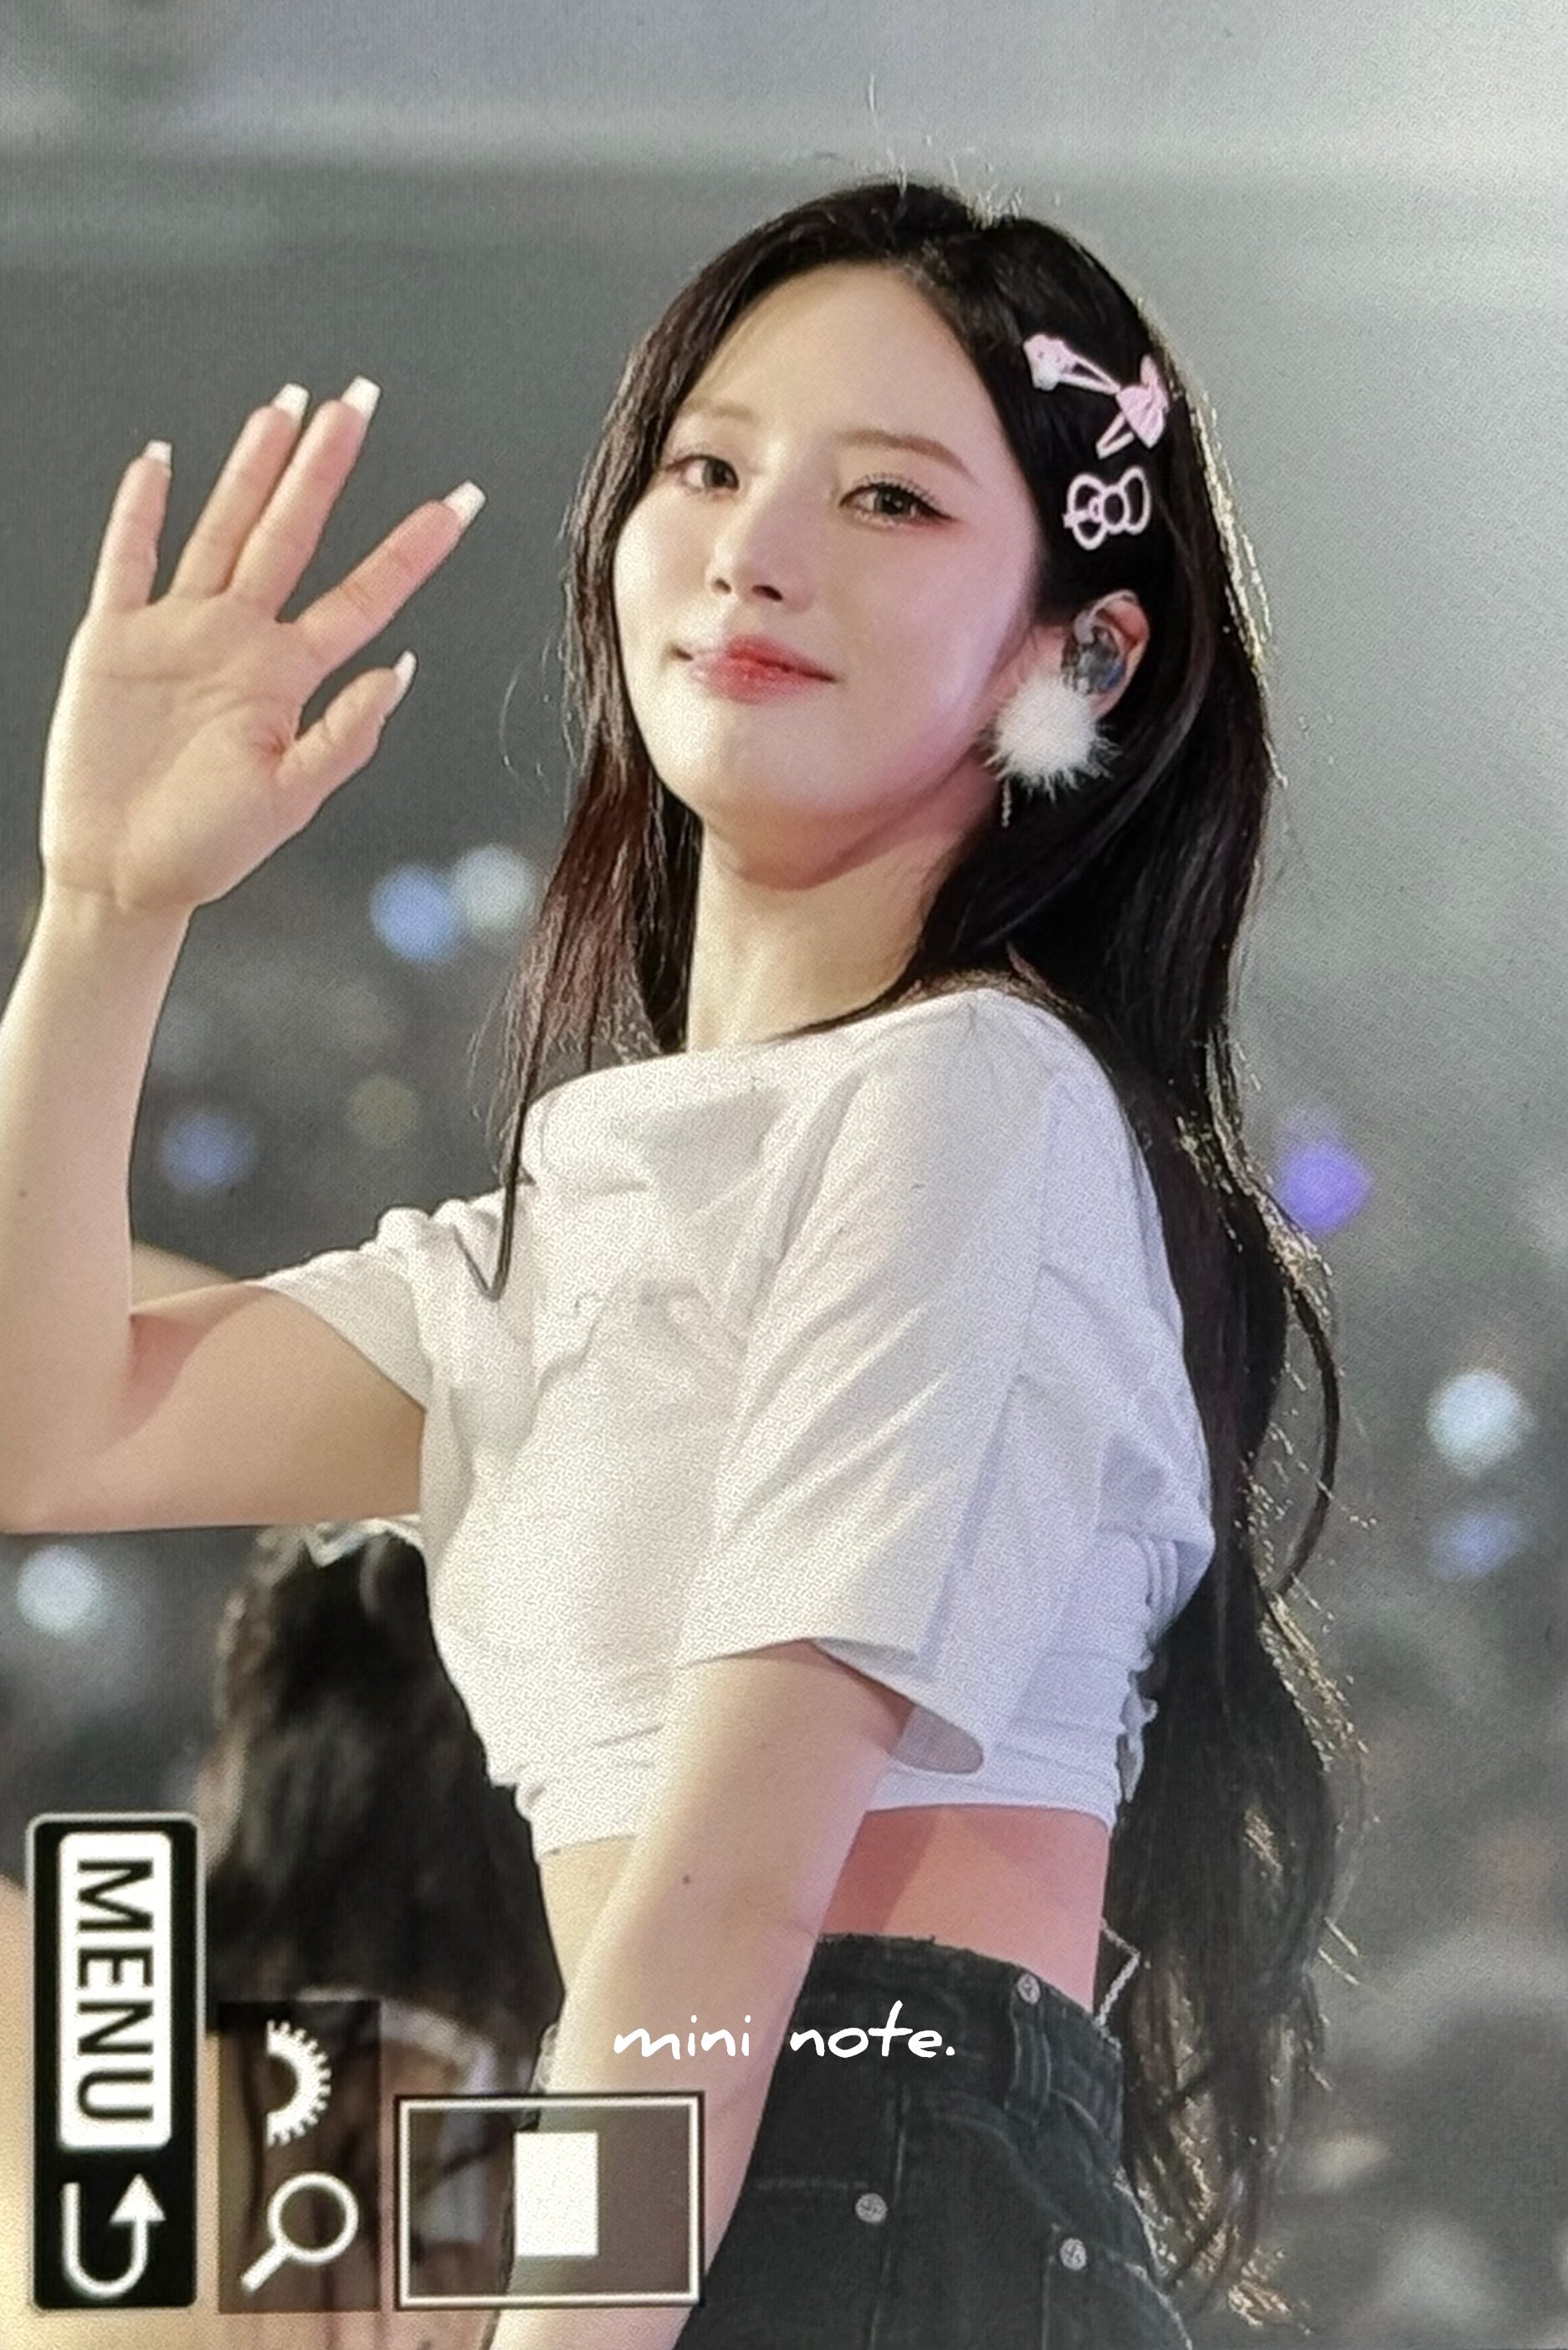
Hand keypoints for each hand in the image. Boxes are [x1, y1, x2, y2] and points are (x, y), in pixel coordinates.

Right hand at [38, 381, 480, 918]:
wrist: (124, 878)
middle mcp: (240, 641)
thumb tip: (401, 671)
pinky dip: (142, 510)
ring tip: (285, 409)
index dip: (411, 548)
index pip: (364, 595)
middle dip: (324, 467)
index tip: (462, 501)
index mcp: (288, 677)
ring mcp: (177, 632)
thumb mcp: (289, 798)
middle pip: (291, 534)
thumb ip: (344, 736)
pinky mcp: (114, 640)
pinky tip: (163, 461)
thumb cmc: (208, 850)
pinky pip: (128, 560)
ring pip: (221, 529)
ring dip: (250, 468)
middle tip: (357, 400)